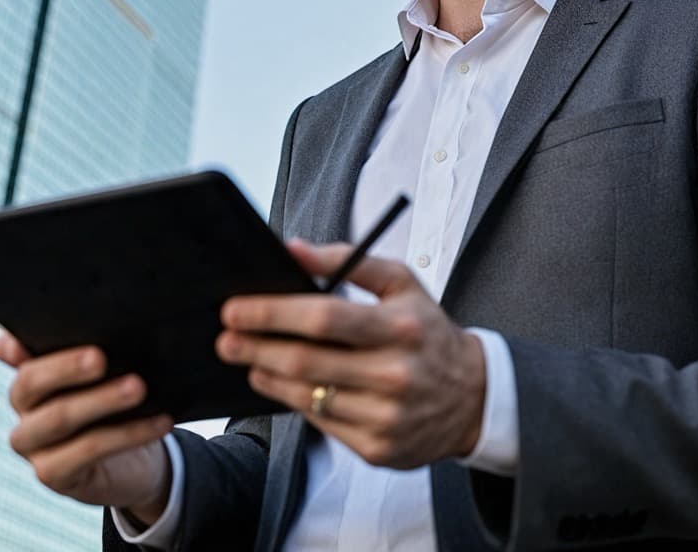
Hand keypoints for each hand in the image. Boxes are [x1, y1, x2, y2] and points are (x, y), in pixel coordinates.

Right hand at [0, 332, 172, 524]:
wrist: (136, 461)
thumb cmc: (119, 401)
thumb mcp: (109, 371)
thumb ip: (92, 345)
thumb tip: (84, 315)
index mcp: (31, 376)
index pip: (14, 352)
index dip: (14, 344)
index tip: (25, 337)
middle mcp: (24, 408)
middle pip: (29, 384)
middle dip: (66, 367)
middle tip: (100, 358)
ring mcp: (33, 445)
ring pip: (59, 418)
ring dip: (102, 400)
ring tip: (139, 387)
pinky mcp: (53, 474)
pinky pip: (89, 450)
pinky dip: (128, 434)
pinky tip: (160, 421)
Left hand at [216, 241, 485, 469]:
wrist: (472, 397)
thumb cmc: (427, 331)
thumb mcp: (401, 284)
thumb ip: (348, 260)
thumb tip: (292, 248)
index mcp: (400, 327)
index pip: (325, 317)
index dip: (273, 312)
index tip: (236, 307)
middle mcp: (394, 373)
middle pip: (306, 360)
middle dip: (256, 346)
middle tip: (225, 337)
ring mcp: (385, 416)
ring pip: (307, 395)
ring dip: (267, 374)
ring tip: (245, 358)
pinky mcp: (377, 448)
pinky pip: (320, 422)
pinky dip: (292, 400)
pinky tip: (278, 383)